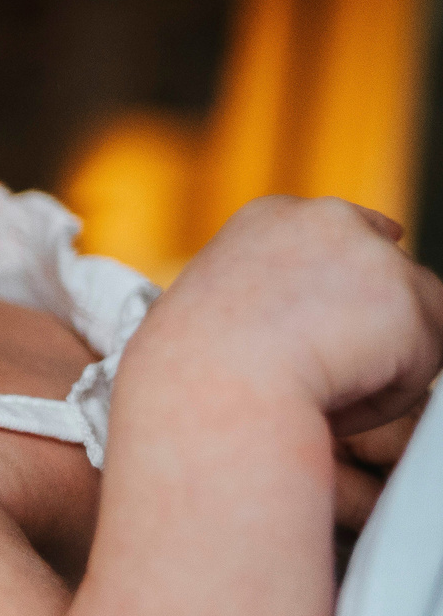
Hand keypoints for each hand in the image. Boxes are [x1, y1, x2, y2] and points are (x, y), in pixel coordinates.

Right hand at [136, 197, 442, 435]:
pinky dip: (390, 393)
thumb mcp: (218, 305)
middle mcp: (326, 218)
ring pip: (412, 321)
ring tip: (318, 389)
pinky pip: (424, 362)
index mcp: (270, 217)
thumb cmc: (196, 365)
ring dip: (379, 362)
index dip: (350, 277)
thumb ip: (276, 291)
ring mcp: (372, 255)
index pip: (344, 229)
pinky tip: (338, 399)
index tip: (334, 315)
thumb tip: (322, 310)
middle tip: (324, 368)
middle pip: (387, 273)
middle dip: (372, 322)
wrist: (211, 387)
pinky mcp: (408, 302)